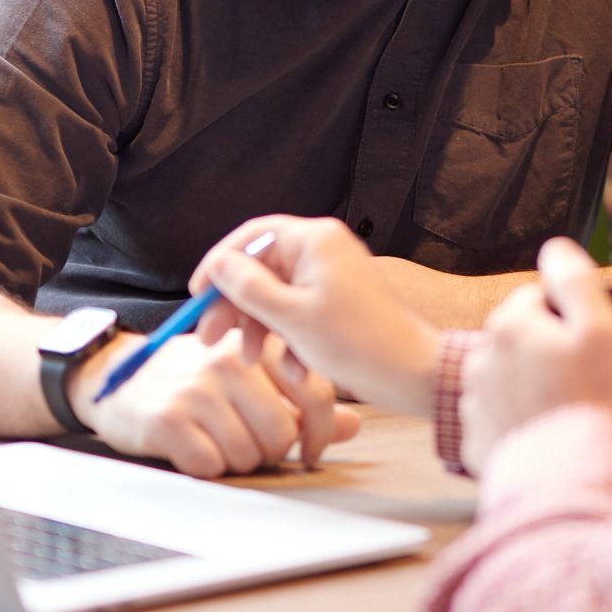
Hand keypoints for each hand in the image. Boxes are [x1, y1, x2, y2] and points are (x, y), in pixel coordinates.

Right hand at [73, 326, 357, 477]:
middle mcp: (229, 363)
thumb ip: (300, 402)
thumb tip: (352, 424)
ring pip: (250, 454)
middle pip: (283, 434)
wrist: (115, 379)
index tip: (311, 452)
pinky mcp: (169, 418)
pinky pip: (213, 466)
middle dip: (270, 450)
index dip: (319, 432)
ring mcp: (198, 390)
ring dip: (237, 459)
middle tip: (246, 440)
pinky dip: (206, 466)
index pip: (314, 394)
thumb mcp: (248, 378)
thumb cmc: (190, 379)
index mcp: (256, 347)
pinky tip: (192, 447)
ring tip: (216, 438)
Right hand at [192, 216, 445, 415]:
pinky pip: (300, 314)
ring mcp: (333, 277)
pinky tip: (296, 370)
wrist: (413, 374)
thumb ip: (248, 288)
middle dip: (236, 306)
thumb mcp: (291, 318)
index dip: (220, 265)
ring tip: (253, 360)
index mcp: (314, 240)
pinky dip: (291, 340)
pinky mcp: (339, 304)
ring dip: (262, 329)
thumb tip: (218, 266)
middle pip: (262, 268)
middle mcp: (324, 250)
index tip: (198, 295)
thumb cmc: (358, 343)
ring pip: (278, 296)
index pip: (252, 237)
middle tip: (211, 338)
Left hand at [459, 239, 611, 474]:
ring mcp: (476, 404)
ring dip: (531, 387)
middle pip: (522, 339)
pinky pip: (503, 423)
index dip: (571, 316)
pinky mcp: (478, 443)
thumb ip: (576, 279)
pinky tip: (550, 438)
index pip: (539, 298)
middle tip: (585, 379)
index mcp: (510, 324)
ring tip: (569, 412)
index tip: (591, 343)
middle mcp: (482, 359)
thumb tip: (555, 249)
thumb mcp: (601, 328)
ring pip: (509, 380)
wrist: (572, 482)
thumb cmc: (595, 401)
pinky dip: (521, 425)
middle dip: (547, 350)